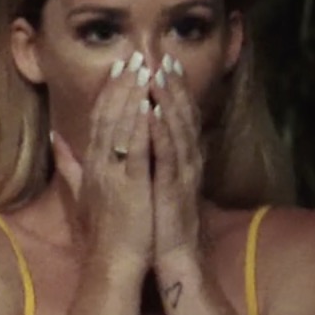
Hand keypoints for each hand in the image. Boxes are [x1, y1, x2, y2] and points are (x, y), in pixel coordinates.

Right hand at [52, 53, 154, 265]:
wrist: (113, 264)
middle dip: (121, 85)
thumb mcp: (82, 193)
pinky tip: (149, 104)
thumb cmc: (104, 233)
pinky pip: (134, 149)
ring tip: (143, 69)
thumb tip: (54, 138)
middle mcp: (97, 164)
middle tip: (133, 56)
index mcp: (90, 165)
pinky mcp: (129, 184)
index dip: (108, 92)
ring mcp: (111, 173)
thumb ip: (68, 164)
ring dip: (131, 96)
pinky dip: (140, 125)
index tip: (119, 68)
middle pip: (107, 116)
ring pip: (120, 126)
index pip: (97, 120)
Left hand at [148, 54, 207, 270]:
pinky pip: (167, 155)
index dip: (169, 90)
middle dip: (172, 87)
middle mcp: (185, 160)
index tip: (159, 63)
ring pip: (176, 129)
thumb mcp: (148, 183)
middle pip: (181, 116)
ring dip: (168, 101)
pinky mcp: (174, 187)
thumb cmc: (157, 220)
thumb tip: (129, 138)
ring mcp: (182, 173)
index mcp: (176, 158)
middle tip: (162, 58)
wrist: (169, 255)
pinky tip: (152, 113)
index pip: (174, 117)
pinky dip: (160, 132)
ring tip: (159, 75)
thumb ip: (141, 158)